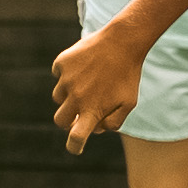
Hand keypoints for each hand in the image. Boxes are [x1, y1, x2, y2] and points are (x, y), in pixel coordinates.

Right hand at [51, 23, 144, 154]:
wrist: (123, 41)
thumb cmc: (128, 75)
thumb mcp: (129, 102)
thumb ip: (113, 121)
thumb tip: (95, 128)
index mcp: (92, 110)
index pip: (76, 137)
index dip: (74, 146)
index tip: (75, 146)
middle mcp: (76, 97)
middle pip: (61, 120)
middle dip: (68, 120)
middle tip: (79, 111)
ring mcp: (66, 79)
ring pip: (58, 96)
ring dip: (69, 95)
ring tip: (88, 81)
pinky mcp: (62, 63)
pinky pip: (58, 74)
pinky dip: (67, 73)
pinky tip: (84, 65)